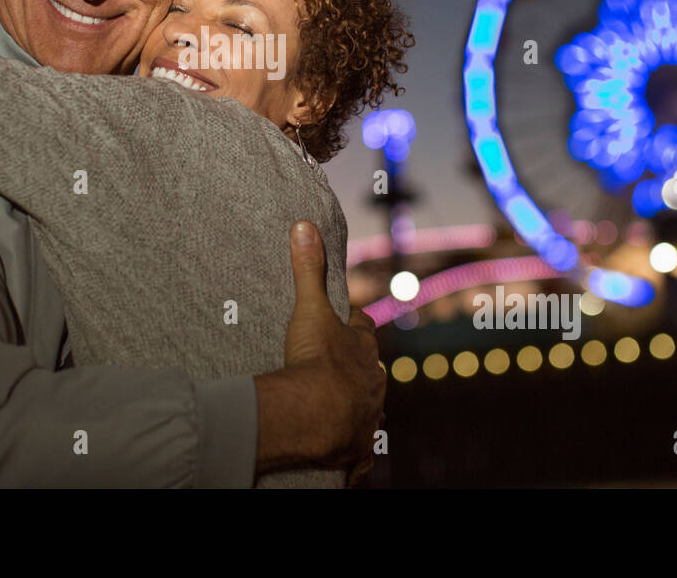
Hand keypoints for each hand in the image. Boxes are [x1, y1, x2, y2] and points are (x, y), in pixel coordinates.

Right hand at [253, 220, 385, 476]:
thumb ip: (308, 268)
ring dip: (355, 406)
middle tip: (334, 368)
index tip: (342, 321)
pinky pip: (358, 450)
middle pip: (369, 370)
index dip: (352, 325)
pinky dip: (352, 449)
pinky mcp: (356, 447)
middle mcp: (373, 382)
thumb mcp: (310, 308)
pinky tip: (344, 450)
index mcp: (363, 349)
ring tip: (335, 406)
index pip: (362, 329)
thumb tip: (304, 225)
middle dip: (356, 368)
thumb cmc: (317, 359)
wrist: (318, 415)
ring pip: (367, 407)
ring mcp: (367, 416)